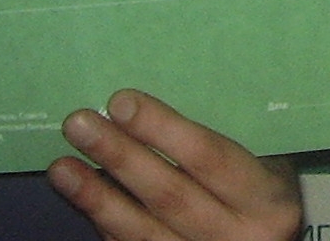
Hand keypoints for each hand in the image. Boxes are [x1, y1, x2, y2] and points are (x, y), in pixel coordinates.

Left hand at [49, 90, 300, 240]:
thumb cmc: (263, 194)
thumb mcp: (268, 166)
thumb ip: (224, 146)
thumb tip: (149, 105)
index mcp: (267, 201)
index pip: (209, 158)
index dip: (163, 129)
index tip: (121, 102)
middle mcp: (237, 237)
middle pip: (169, 194)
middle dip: (120, 157)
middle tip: (79, 123)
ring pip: (141, 231)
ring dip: (96, 196)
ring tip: (61, 166)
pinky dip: (103, 220)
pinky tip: (79, 195)